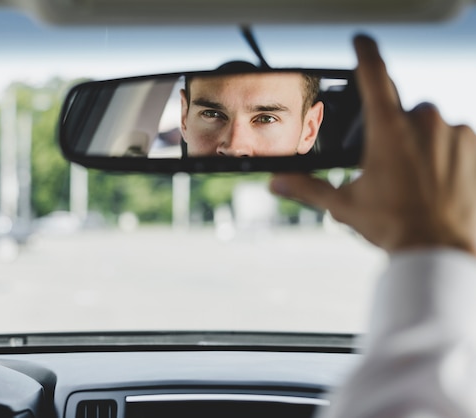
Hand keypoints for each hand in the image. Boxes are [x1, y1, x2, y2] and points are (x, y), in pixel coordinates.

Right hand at [270, 35, 475, 254]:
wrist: (438, 248)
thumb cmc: (392, 225)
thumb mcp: (343, 205)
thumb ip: (307, 188)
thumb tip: (276, 182)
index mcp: (387, 130)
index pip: (374, 75)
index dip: (365, 52)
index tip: (361, 39)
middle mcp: (423, 122)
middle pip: (399, 111)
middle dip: (390, 132)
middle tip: (385, 167)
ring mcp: (452, 132)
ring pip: (426, 125)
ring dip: (416, 142)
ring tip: (410, 179)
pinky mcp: (473, 145)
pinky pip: (451, 137)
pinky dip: (440, 151)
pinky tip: (431, 180)